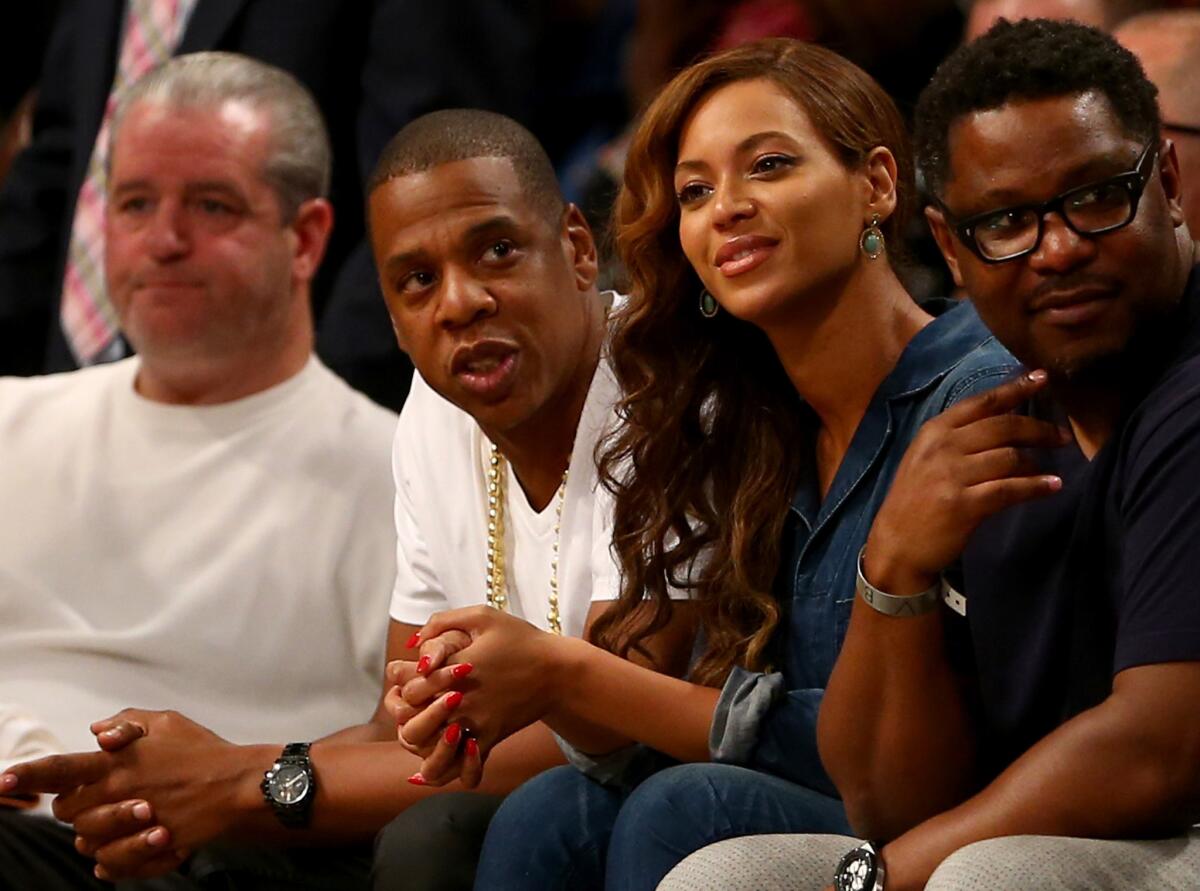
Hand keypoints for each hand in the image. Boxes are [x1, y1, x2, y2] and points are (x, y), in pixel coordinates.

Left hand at [0, 709, 257, 879]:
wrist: (240, 786)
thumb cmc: (203, 752)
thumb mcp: (167, 722)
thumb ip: (127, 722)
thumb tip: (96, 731)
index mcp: (118, 762)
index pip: (60, 768)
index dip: (27, 775)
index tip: (2, 782)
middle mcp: (119, 794)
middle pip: (67, 812)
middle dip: (74, 807)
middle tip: (101, 797)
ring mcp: (131, 826)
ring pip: (85, 841)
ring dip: (95, 833)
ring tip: (122, 820)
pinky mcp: (145, 850)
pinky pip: (110, 865)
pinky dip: (113, 860)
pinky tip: (126, 846)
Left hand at [391, 606, 568, 784]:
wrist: (558, 672)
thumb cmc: (520, 640)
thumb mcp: (483, 616)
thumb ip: (443, 622)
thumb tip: (412, 642)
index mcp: (457, 667)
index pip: (410, 682)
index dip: (400, 678)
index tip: (404, 671)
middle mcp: (463, 698)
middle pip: (414, 717)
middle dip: (404, 710)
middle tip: (408, 700)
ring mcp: (477, 721)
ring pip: (433, 747)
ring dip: (420, 740)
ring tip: (419, 727)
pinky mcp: (491, 737)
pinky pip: (465, 765)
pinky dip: (451, 765)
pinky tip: (440, 756)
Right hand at [866, 370, 1068, 591]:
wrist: (896, 543)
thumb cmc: (914, 499)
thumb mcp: (926, 458)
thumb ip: (957, 438)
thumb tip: (1006, 422)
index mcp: (934, 431)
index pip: (982, 402)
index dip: (1015, 389)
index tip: (1042, 378)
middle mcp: (943, 447)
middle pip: (1004, 426)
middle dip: (1038, 429)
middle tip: (1060, 437)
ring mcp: (952, 475)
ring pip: (1010, 457)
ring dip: (1038, 462)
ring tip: (1050, 468)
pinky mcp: (964, 504)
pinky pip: (1010, 489)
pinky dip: (1036, 486)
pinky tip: (1053, 486)